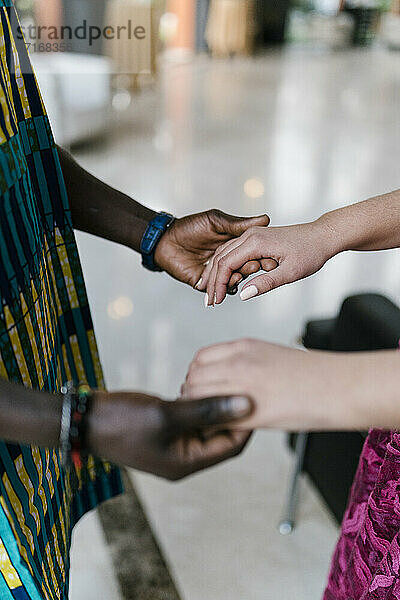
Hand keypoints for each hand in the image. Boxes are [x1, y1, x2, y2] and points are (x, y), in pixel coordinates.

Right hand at [88, 392, 252, 480]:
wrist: (85, 419)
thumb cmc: (122, 421)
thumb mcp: (167, 415)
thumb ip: (207, 409)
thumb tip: (246, 404)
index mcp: (187, 463)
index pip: (232, 446)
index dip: (247, 423)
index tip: (255, 397)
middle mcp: (184, 457)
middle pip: (221, 436)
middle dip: (232, 412)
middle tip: (244, 386)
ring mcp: (174, 444)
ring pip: (207, 425)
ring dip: (215, 405)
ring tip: (226, 382)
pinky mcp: (165, 430)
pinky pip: (191, 418)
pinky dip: (199, 403)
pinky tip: (202, 385)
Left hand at [154, 209, 270, 293]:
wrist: (165, 240)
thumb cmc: (189, 227)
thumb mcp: (216, 221)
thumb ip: (238, 224)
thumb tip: (265, 219)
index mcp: (234, 244)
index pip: (252, 252)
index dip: (262, 255)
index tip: (270, 257)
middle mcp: (228, 260)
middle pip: (246, 268)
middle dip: (251, 268)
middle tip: (254, 266)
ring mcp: (217, 273)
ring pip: (234, 280)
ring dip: (238, 279)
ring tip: (238, 276)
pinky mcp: (205, 284)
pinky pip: (218, 290)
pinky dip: (224, 288)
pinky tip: (226, 285)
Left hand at [182, 339, 358, 431]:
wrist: (339, 386)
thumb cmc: (313, 374)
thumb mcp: (272, 355)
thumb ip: (245, 362)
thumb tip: (228, 376)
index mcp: (244, 346)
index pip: (200, 358)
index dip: (198, 375)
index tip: (205, 388)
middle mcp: (238, 362)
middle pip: (193, 377)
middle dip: (193, 394)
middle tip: (205, 408)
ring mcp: (242, 385)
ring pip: (197, 397)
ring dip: (199, 411)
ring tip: (216, 419)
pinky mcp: (250, 412)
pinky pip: (214, 419)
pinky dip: (213, 426)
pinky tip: (226, 429)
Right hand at [199, 219, 339, 304]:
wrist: (322, 236)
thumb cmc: (310, 252)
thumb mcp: (290, 272)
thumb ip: (265, 283)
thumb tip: (243, 294)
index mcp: (256, 242)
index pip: (226, 264)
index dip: (219, 284)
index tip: (216, 302)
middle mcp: (250, 235)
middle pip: (220, 258)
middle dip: (212, 281)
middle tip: (208, 302)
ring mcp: (252, 235)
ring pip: (224, 254)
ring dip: (216, 274)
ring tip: (212, 294)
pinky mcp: (255, 239)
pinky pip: (233, 252)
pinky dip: (226, 267)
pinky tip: (224, 281)